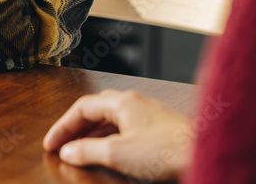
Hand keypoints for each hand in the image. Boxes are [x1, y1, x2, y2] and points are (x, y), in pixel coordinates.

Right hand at [43, 89, 191, 181]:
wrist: (204, 152)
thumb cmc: (165, 150)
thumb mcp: (117, 153)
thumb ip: (88, 151)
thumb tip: (68, 151)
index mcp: (121, 102)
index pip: (82, 107)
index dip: (62, 126)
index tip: (50, 143)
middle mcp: (134, 102)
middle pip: (96, 108)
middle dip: (76, 126)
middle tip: (63, 144)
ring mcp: (148, 113)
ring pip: (112, 117)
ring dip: (93, 132)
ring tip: (82, 149)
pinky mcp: (159, 127)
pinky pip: (126, 126)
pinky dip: (111, 137)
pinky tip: (111, 151)